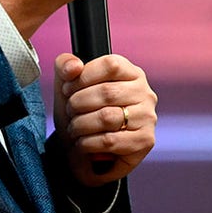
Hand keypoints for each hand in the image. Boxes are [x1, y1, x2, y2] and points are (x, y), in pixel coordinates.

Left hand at [53, 52, 156, 186]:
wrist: (83, 148)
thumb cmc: (80, 110)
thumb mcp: (67, 82)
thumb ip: (64, 64)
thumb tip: (74, 67)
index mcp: (130, 72)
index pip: (110, 65)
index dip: (83, 77)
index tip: (67, 89)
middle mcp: (144, 93)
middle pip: (107, 92)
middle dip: (78, 103)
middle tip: (69, 111)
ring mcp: (147, 117)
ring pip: (107, 117)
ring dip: (81, 124)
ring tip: (74, 127)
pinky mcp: (145, 141)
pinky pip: (110, 141)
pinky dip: (89, 143)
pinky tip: (82, 143)